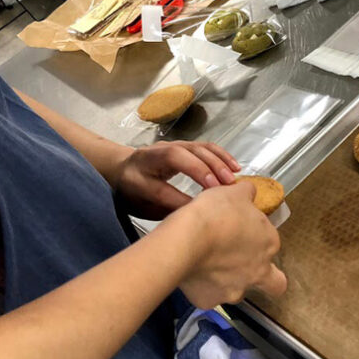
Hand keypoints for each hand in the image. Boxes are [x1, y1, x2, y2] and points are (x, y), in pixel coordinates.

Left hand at [113, 141, 240, 218]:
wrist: (124, 169)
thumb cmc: (135, 193)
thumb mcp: (144, 208)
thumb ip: (165, 208)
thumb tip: (194, 214)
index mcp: (136, 175)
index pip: (157, 186)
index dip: (178, 197)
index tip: (199, 210)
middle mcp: (152, 154)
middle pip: (179, 157)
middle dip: (203, 172)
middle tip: (223, 190)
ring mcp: (170, 145)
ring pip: (195, 148)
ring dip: (217, 163)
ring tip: (231, 180)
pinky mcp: (183, 144)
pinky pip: (204, 146)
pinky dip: (221, 155)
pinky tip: (234, 167)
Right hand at [176, 182, 286, 308]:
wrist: (186, 239)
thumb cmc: (213, 215)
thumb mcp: (234, 192)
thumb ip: (247, 193)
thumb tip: (249, 191)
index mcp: (268, 244)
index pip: (272, 244)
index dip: (258, 238)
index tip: (242, 231)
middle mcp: (258, 271)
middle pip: (274, 283)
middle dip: (264, 278)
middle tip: (242, 265)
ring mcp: (235, 289)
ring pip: (237, 290)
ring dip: (227, 280)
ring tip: (207, 265)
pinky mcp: (210, 300)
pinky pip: (208, 297)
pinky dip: (202, 288)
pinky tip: (192, 273)